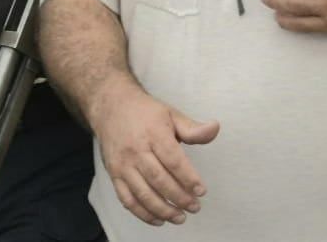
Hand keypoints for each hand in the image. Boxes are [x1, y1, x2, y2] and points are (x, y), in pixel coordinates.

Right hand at [91, 81, 217, 226]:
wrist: (111, 106)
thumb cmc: (144, 112)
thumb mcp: (170, 114)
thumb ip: (192, 128)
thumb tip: (215, 129)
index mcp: (153, 133)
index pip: (173, 160)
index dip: (188, 178)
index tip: (201, 191)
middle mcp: (136, 150)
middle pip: (159, 179)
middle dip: (178, 197)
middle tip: (194, 207)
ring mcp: (123, 164)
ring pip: (143, 193)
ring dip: (163, 209)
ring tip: (180, 217)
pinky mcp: (114, 174)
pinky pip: (127, 199)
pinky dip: (142, 213)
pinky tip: (158, 219)